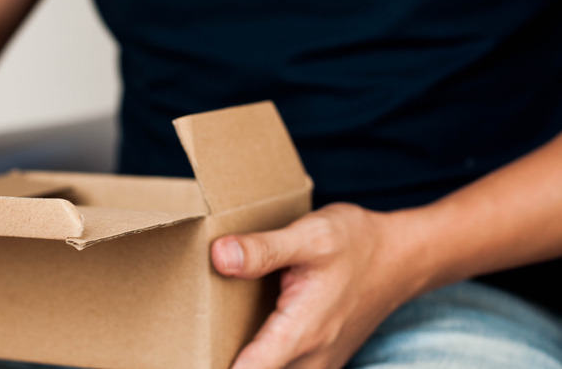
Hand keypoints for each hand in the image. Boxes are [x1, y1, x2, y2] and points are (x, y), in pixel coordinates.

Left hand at [211, 203, 420, 368]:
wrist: (402, 258)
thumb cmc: (357, 244)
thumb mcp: (310, 236)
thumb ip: (263, 250)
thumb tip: (219, 256)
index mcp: (301, 333)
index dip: (214, 364)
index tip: (189, 357)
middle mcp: (310, 359)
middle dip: (222, 358)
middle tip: (191, 346)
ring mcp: (319, 364)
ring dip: (245, 361)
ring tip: (209, 342)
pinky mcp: (321, 360)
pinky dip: (263, 359)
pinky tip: (243, 337)